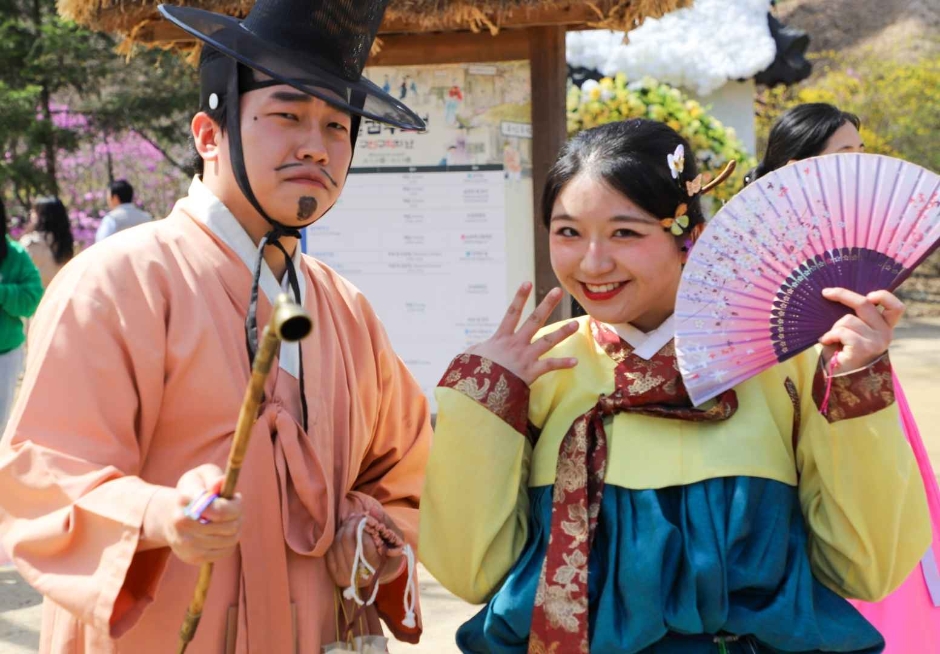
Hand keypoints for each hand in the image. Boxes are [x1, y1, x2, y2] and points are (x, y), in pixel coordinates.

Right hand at [141, 464, 242, 564]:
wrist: (170, 516)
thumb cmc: (193, 490)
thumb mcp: (202, 476)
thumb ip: (213, 477)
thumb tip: (220, 483)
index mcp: (184, 500)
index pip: (219, 510)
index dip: (235, 504)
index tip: (235, 498)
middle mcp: (181, 523)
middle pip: (229, 526)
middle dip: (238, 515)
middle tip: (234, 508)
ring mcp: (186, 543)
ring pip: (231, 539)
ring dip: (236, 528)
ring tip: (229, 519)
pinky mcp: (192, 557)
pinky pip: (226, 551)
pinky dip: (230, 541)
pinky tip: (222, 532)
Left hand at [325, 510, 402, 589]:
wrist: (380, 573)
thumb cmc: (389, 553)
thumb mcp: (395, 538)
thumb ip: (385, 523)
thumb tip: (372, 511)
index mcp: (376, 568)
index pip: (364, 543)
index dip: (362, 526)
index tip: (365, 517)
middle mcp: (358, 576)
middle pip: (347, 541)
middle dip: (351, 524)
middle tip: (357, 516)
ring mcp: (344, 576)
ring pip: (337, 543)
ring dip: (344, 528)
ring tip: (351, 522)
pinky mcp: (334, 574)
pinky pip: (330, 550)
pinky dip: (336, 538)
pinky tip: (344, 532)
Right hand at [464, 283, 578, 385]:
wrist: (479, 390)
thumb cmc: (473, 373)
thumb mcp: (471, 357)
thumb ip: (477, 350)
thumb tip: (477, 349)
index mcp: (501, 338)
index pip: (512, 313)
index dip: (519, 297)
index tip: (527, 283)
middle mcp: (516, 344)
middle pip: (534, 320)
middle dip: (547, 305)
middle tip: (558, 291)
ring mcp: (525, 357)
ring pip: (548, 341)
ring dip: (562, 332)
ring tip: (575, 324)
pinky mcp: (531, 372)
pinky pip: (550, 366)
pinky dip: (563, 364)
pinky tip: (575, 361)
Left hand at [819, 288, 903, 371]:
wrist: (837, 377)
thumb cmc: (841, 351)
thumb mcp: (852, 331)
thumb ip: (854, 317)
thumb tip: (837, 294)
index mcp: (884, 327)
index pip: (895, 307)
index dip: (884, 296)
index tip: (868, 295)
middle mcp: (885, 334)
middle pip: (865, 304)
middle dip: (842, 295)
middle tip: (826, 293)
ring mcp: (876, 342)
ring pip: (847, 319)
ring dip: (834, 327)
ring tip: (831, 338)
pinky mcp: (863, 348)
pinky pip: (842, 332)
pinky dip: (830, 335)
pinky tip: (827, 342)